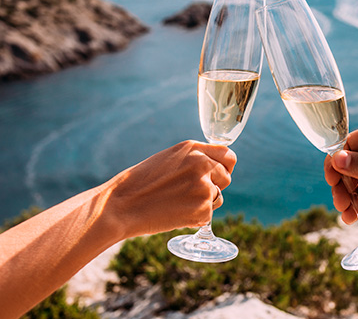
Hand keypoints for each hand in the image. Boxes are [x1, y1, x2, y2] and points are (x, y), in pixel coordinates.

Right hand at [103, 140, 236, 238]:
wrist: (121, 205)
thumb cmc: (142, 183)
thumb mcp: (170, 159)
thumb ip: (195, 159)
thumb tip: (218, 167)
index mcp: (194, 148)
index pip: (228, 156)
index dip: (225, 167)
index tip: (218, 174)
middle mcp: (202, 164)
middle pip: (226, 177)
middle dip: (214, 186)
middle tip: (189, 193)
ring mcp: (204, 187)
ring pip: (218, 197)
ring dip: (204, 202)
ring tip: (177, 202)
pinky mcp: (203, 209)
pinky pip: (208, 215)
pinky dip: (196, 217)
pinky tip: (175, 213)